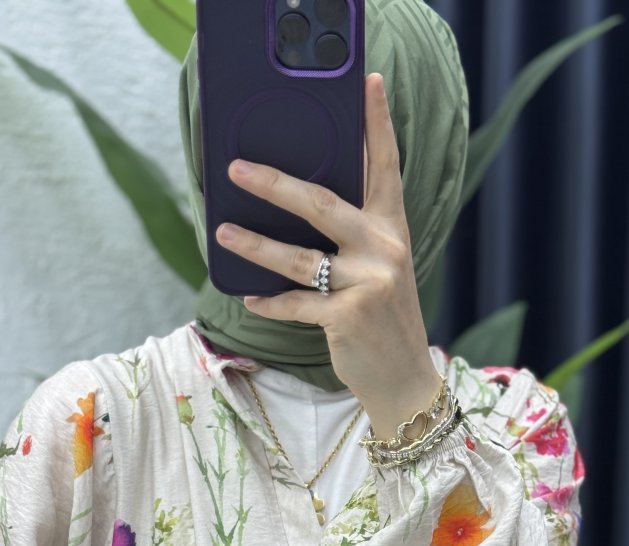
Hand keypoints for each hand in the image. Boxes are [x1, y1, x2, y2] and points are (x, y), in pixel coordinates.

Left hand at [214, 73, 441, 438]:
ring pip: (299, 257)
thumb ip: (353, 237)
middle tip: (237, 168)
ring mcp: (368, 284)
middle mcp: (384, 250)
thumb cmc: (383, 319)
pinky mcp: (348, 318)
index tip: (369, 83)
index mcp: (393, 229)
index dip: (377, 124)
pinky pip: (296, 303)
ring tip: (223, 232)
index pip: (385, 167)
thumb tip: (298, 206)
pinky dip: (270, 303)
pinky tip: (250, 298)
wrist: (405, 378)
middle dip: (275, 184)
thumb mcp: (379, 269)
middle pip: (322, 203)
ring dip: (255, 245)